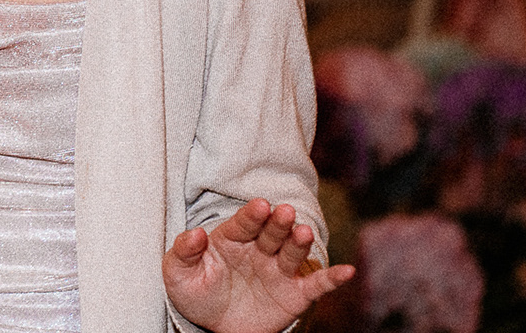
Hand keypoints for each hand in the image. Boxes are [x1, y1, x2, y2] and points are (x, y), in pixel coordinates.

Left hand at [162, 199, 354, 332]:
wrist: (212, 324)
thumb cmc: (195, 291)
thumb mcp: (178, 272)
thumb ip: (183, 251)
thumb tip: (194, 233)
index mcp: (230, 239)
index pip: (243, 223)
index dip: (252, 215)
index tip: (260, 205)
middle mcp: (258, 249)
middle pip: (271, 233)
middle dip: (278, 223)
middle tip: (284, 212)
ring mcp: (278, 270)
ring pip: (292, 252)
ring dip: (299, 243)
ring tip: (303, 233)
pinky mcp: (294, 293)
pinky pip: (316, 284)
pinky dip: (333, 278)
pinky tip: (347, 271)